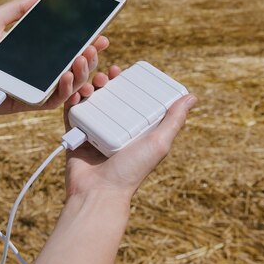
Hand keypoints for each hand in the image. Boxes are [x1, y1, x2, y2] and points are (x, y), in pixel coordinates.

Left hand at [0, 0, 108, 118]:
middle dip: (91, 54)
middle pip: (74, 64)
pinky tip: (68, 75)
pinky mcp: (28, 103)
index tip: (100, 31)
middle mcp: (36, 69)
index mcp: (31, 49)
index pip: (65, 45)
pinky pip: (54, 100)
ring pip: (70, 83)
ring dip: (83, 70)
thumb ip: (18, 8)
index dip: (86, 39)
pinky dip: (66, 89)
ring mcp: (33, 87)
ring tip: (84, 56)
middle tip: (95, 44)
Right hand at [62, 67, 196, 200]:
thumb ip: (174, 121)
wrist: (99, 192)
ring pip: (90, 101)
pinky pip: (72, 113)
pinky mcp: (76, 135)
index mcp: (134, 129)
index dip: (127, 83)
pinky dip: (71, 100)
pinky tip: (75, 91)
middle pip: (109, 97)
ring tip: (91, 83)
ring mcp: (94, 131)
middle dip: (106, 81)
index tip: (124, 71)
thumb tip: (192, 97)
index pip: (131, 99)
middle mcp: (114, 128)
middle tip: (106, 75)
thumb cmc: (131, 172)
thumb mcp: (159, 143)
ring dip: (88, 86)